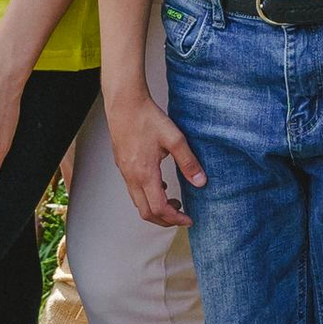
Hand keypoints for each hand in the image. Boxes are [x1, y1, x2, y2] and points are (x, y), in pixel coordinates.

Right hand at [106, 87, 203, 229]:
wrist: (124, 103)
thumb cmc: (147, 118)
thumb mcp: (174, 139)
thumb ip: (188, 162)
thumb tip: (201, 182)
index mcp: (145, 174)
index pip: (159, 209)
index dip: (175, 219)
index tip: (189, 218)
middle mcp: (132, 177)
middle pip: (146, 212)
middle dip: (165, 220)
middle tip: (181, 216)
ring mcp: (125, 172)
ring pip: (138, 202)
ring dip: (156, 209)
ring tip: (174, 202)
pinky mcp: (122, 165)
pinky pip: (134, 190)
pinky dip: (148, 196)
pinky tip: (161, 185)